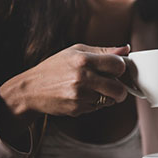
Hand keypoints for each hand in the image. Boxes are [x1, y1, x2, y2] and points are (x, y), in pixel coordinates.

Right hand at [0, 44, 129, 123]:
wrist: (30, 90)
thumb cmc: (54, 68)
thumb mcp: (76, 51)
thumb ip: (103, 51)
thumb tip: (126, 48)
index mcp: (83, 60)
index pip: (118, 65)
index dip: (121, 68)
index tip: (116, 69)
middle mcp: (82, 78)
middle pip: (118, 88)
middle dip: (121, 88)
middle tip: (115, 85)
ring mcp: (79, 96)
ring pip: (109, 100)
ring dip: (107, 96)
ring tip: (93, 88)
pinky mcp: (77, 109)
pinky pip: (98, 108)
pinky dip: (95, 103)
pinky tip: (82, 96)